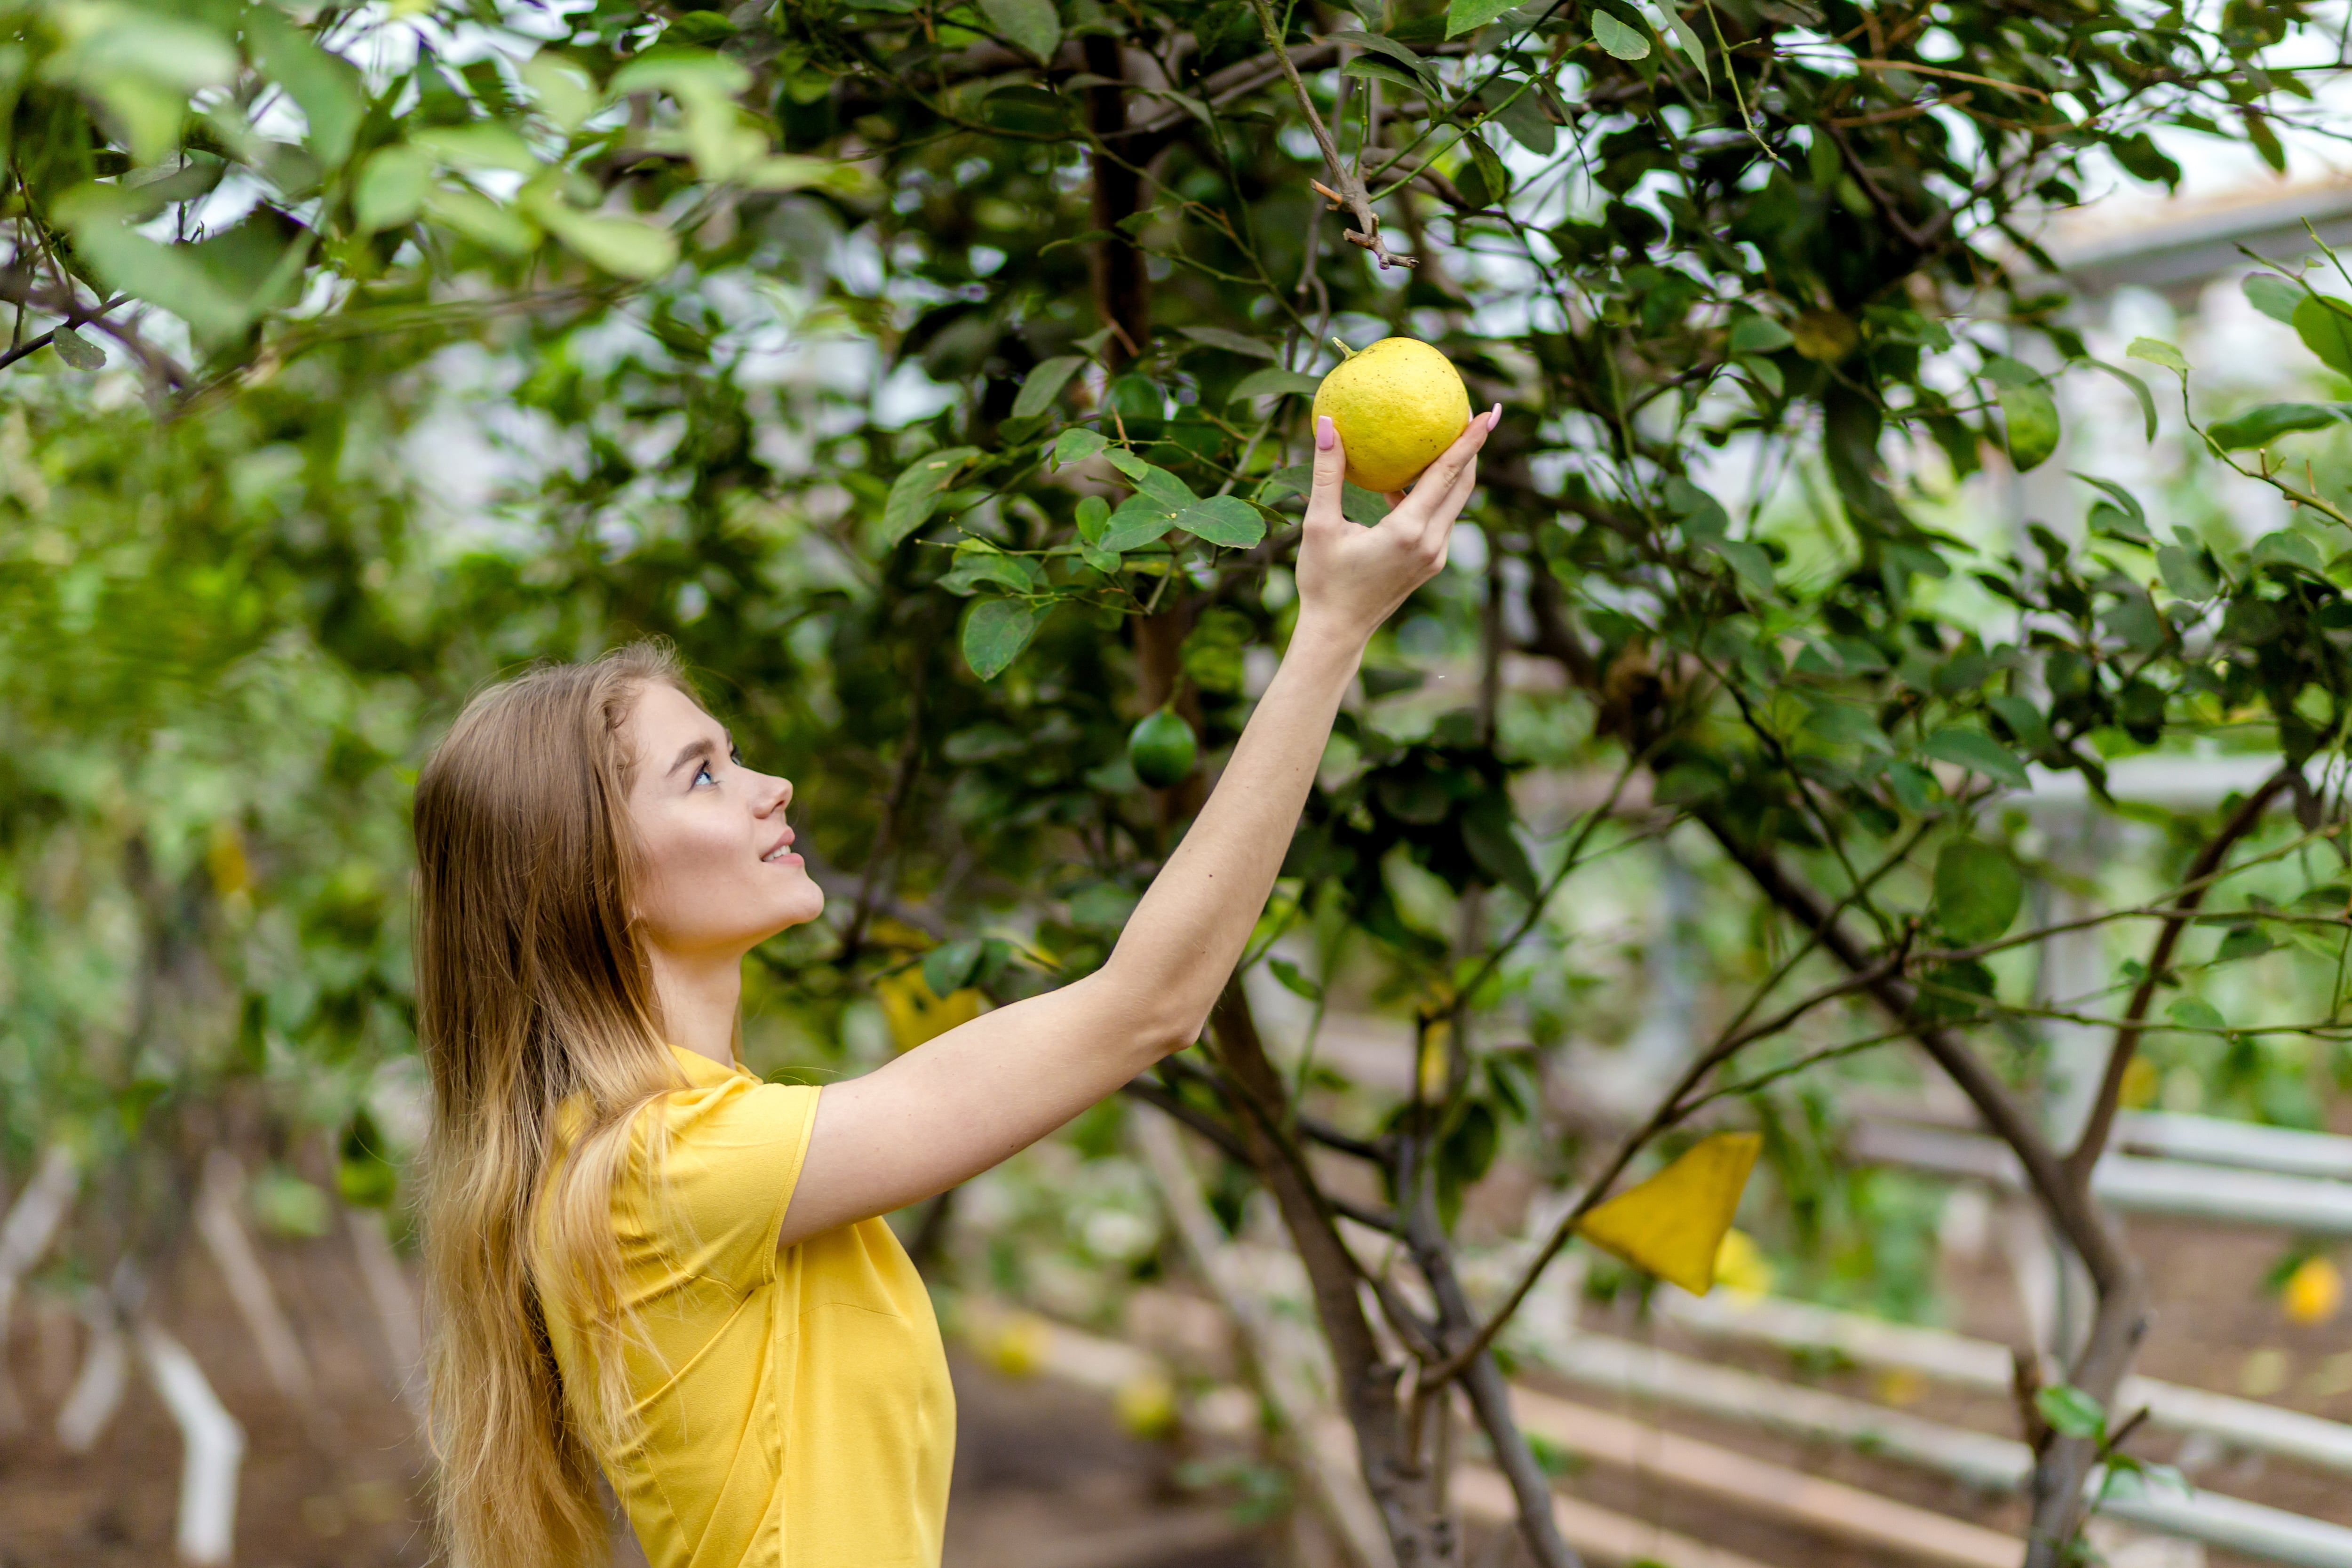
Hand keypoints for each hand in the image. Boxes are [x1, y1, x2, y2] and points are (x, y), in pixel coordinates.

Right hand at [1294, 404, 1499, 645]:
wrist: (1337, 632)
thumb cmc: (1324, 581)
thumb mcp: (1320, 525)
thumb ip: (1328, 474)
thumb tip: (1329, 423)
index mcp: (1408, 531)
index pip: (1448, 474)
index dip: (1470, 440)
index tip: (1488, 412)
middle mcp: (1431, 543)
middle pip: (1464, 484)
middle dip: (1473, 449)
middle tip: (1476, 414)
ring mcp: (1435, 555)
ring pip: (1455, 502)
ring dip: (1454, 470)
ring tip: (1447, 438)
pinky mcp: (1431, 563)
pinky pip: (1439, 518)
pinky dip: (1434, 493)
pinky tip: (1407, 479)